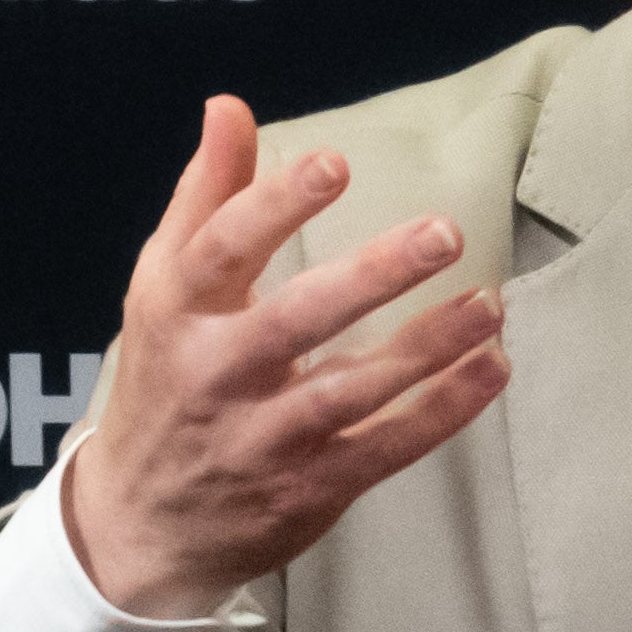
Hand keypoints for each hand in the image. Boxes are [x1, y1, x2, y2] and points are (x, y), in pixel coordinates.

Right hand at [58, 96, 512, 620]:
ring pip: (352, 389)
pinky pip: (385, 449)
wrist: (140, 524)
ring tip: (488, 303)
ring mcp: (264, 438)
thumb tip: (228, 107)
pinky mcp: (309, 489)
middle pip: (297, 320)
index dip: (274, 205)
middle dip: (373, 276)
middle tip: (443, 232)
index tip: (334, 164)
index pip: (223, 251)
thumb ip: (204, 196)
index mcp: (177, 314)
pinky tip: (491, 369)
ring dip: (427, 347)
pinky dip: (442, 412)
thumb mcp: (164, 287)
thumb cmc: (165, 381)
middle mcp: (217, 375)